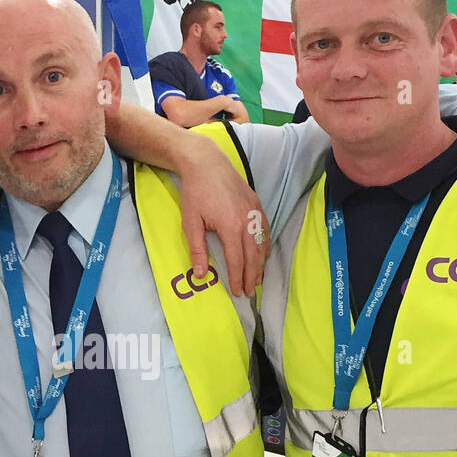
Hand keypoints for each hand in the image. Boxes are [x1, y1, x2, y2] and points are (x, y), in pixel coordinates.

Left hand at [177, 135, 267, 295]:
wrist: (207, 163)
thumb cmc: (196, 192)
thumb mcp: (191, 223)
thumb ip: (197, 250)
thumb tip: (200, 275)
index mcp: (231, 228)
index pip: (237, 261)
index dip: (237, 279)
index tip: (236, 292)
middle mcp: (247, 221)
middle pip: (253, 256)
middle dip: (252, 277)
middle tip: (250, 293)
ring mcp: (254, 212)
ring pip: (262, 244)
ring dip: (261, 264)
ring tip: (257, 279)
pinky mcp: (256, 204)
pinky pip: (265, 230)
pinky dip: (265, 245)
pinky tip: (263, 254)